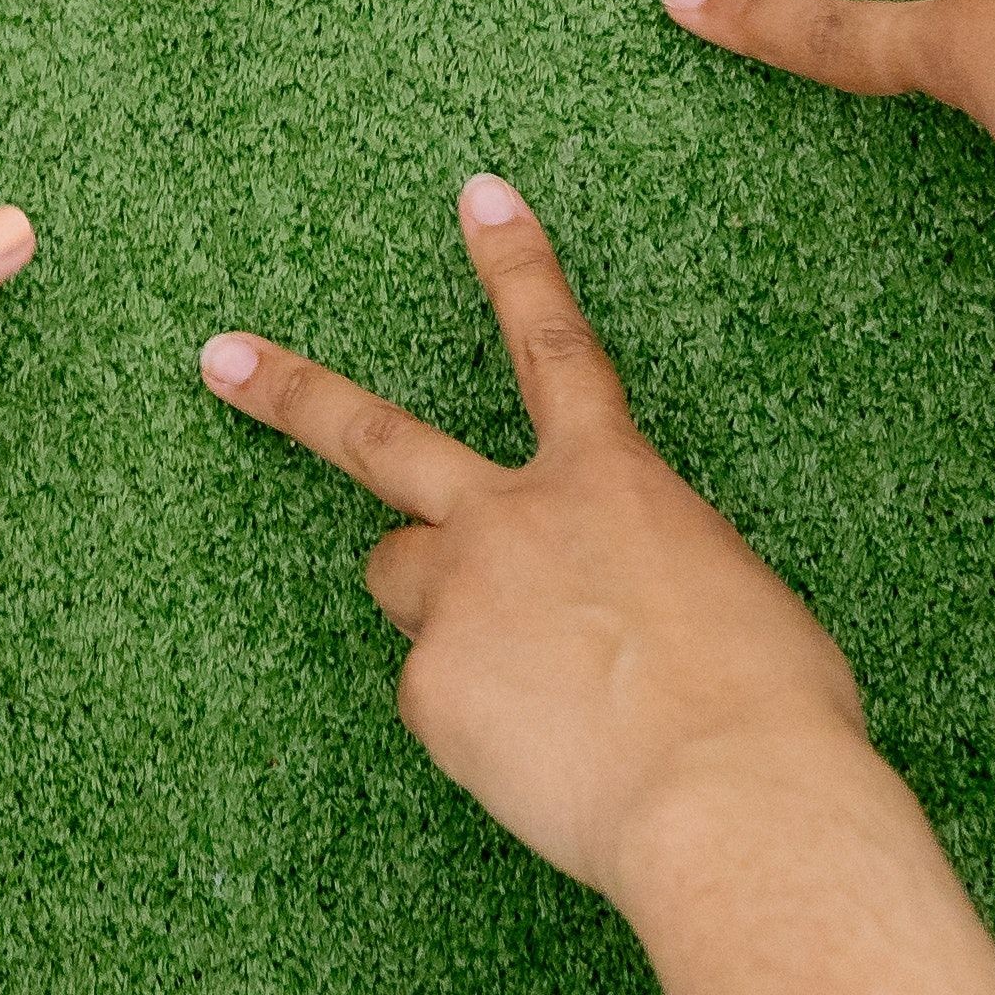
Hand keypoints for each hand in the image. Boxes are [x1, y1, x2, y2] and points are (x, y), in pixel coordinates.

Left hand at [200, 174, 866, 897]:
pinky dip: (478, 724)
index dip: (516, 266)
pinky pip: (437, 698)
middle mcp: (515, 519)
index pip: (555, 345)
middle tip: (221, 358)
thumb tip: (616, 612)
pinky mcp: (430, 690)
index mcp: (612, 481)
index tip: (478, 195)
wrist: (732, 799)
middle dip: (291, 392)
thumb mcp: (732, 601)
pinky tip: (541, 760)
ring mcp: (459, 599)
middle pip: (378, 437)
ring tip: (518, 675)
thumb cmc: (773, 709)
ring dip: (436, 606)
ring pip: (401, 579)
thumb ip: (648, 574)